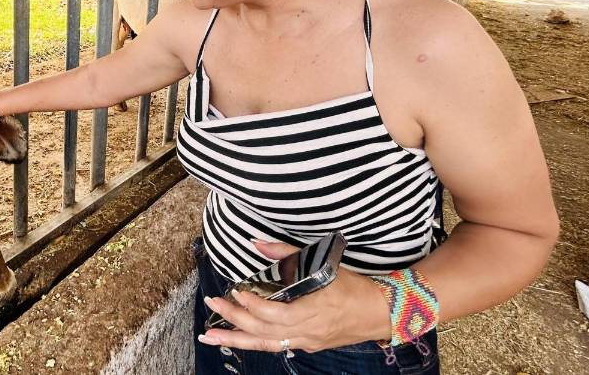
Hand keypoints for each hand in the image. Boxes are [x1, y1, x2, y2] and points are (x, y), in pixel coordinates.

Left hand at [198, 239, 389, 354]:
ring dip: (235, 339)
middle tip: (213, 305)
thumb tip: (257, 243)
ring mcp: (306, 341)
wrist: (379, 312)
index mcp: (313, 310)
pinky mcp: (307, 345)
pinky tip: (236, 338)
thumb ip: (287, 253)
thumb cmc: (353, 287)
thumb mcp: (323, 264)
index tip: (237, 293)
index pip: (276, 314)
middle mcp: (307, 330)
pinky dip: (254, 342)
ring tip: (209, 336)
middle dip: (234, 320)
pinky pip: (276, 346)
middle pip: (264, 331)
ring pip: (265, 344)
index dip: (254, 306)